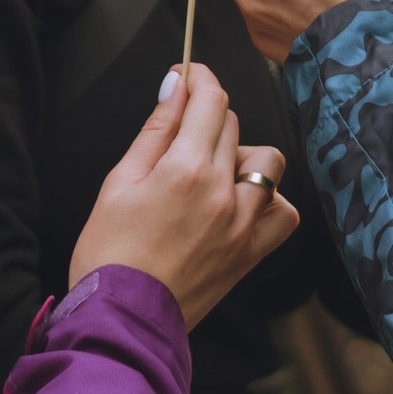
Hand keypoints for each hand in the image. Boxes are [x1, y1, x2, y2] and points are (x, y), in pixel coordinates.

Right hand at [68, 62, 299, 326]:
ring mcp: (243, 225)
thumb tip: (176, 85)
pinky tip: (238, 204)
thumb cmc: (109, 252)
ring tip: (211, 172)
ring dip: (242, 156)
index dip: (200, 78)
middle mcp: (223, 193)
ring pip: (267, 163)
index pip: (210, 100)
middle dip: (208, 116)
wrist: (123, 318)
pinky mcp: (250, 253)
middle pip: (233, 126)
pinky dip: (267, 201)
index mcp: (186, 169)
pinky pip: (283, 213)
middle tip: (180, 129)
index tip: (188, 75)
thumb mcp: (120, 181)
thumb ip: (155, 130)